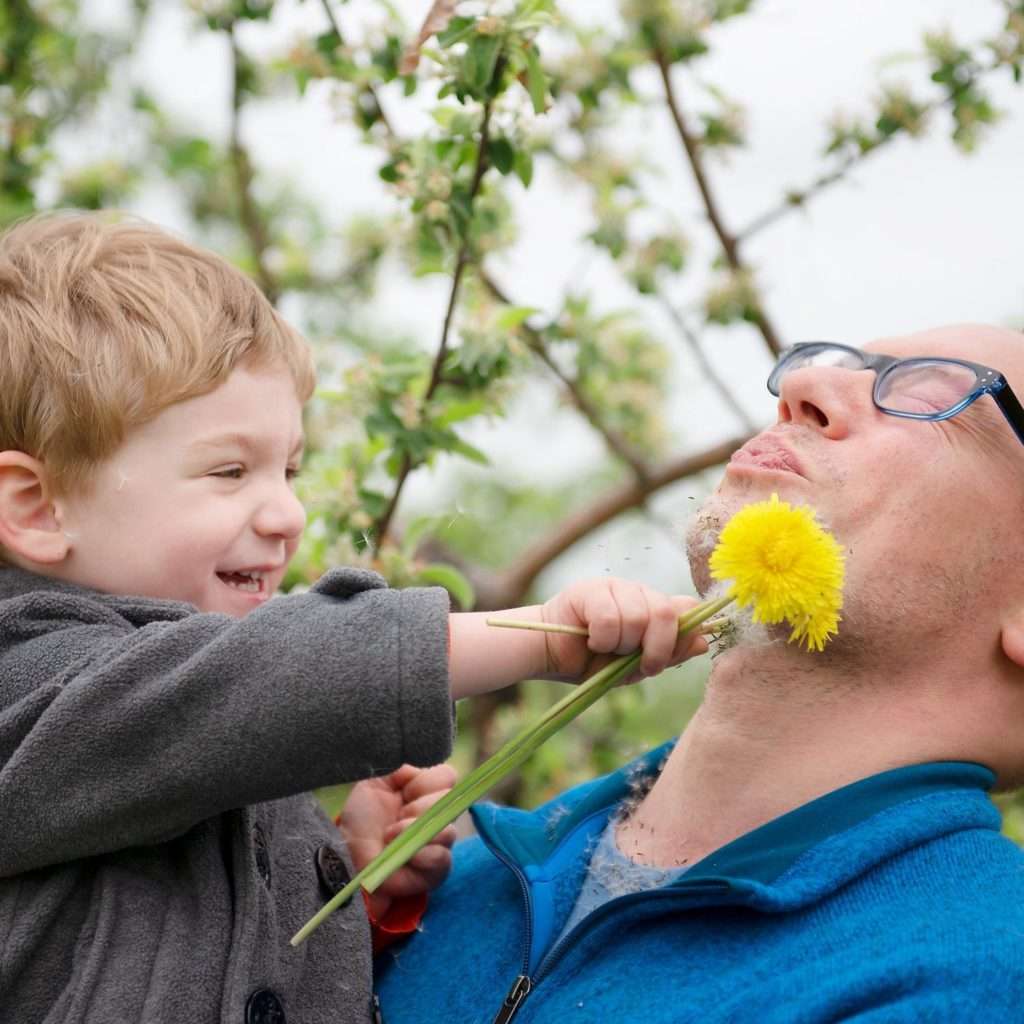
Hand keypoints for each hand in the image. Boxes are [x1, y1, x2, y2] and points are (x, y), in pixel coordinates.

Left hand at [338, 763, 457, 920]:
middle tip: (396, 816)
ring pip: (448, 830)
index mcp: (426, 791)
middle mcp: (438, 814)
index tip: (403, 790)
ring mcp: (439, 842)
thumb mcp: (376, 781)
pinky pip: (442, 857)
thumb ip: (400, 768)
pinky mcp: (436, 870)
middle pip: (450, 801)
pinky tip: (403, 853)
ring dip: (414, 829)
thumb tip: (420, 766)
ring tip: (391, 835)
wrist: (347, 852)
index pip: (448, 776)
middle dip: (419, 807)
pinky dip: (421, 853)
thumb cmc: (362, 817)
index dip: (426, 781)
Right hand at [540, 578, 707, 681]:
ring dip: (621, 645)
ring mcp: (615, 586)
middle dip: (654, 648)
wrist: (550, 655)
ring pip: (637, 618)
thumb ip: (669, 653)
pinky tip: (591, 641)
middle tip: (636, 663)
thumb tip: (703, 642)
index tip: (660, 660)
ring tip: (604, 648)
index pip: (686, 608)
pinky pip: (610, 619)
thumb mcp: (636, 666)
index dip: (681, 635)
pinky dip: (602, 640)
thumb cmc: (593, 661)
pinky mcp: (590, 589)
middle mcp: (638, 592)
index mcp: (653, 607)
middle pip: (665, 613)